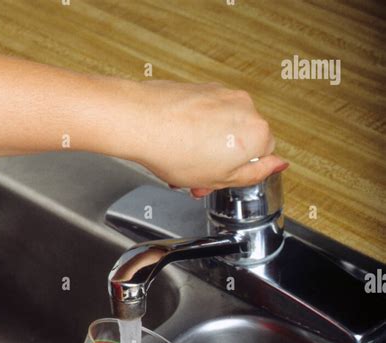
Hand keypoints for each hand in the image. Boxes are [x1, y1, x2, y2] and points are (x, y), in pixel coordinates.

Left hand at [124, 80, 287, 195]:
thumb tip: (277, 165)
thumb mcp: (221, 179)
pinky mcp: (202, 88)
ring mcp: (222, 94)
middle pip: (241, 141)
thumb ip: (255, 174)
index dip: (239, 173)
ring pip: (221, 129)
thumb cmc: (175, 151)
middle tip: (198, 176)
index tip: (221, 179)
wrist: (141, 121)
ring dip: (205, 148)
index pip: (263, 157)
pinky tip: (177, 143)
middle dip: (220, 162)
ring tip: (182, 162)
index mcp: (257, 133)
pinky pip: (205, 115)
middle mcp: (245, 107)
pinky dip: (194, 130)